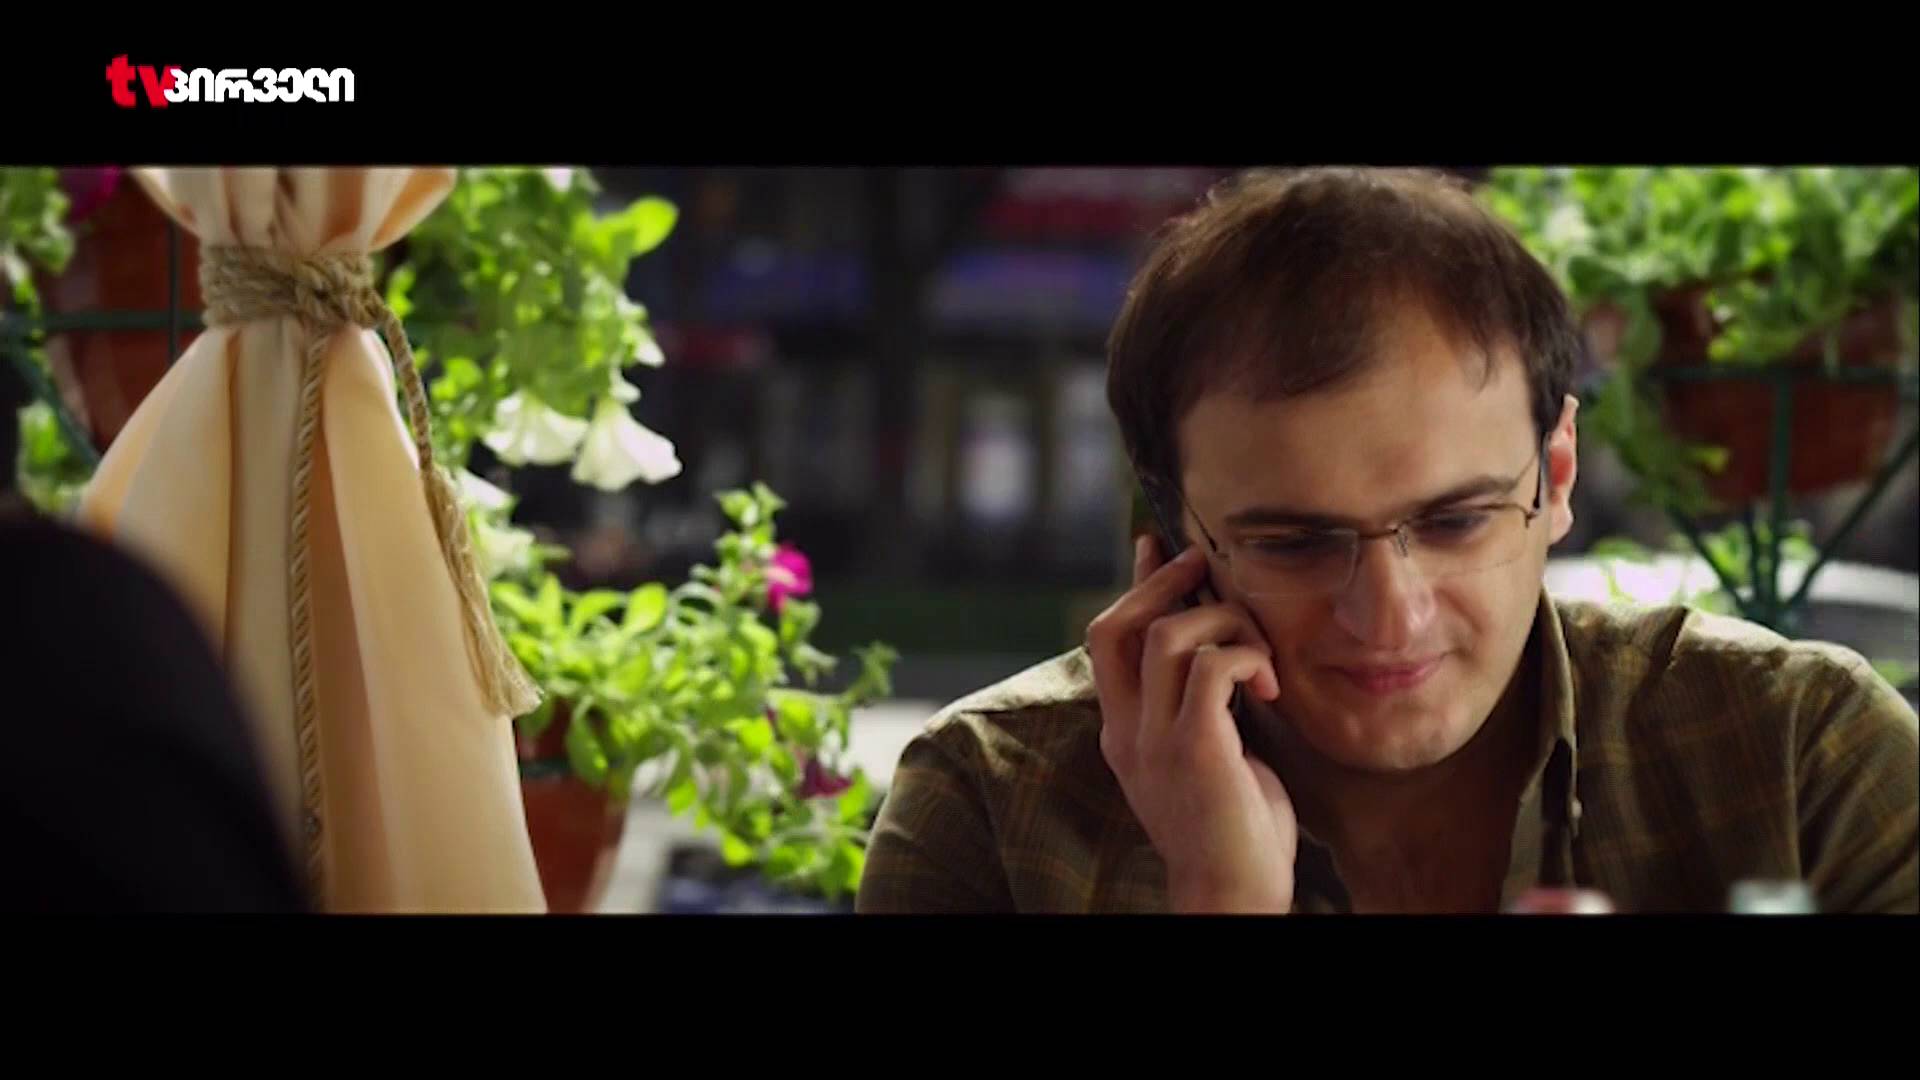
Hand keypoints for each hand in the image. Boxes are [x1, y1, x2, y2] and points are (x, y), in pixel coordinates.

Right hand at [1085, 535, 1298, 913]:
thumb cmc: (1233, 831)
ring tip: (1259, 648)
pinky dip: (1247, 658)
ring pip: (1170, 636)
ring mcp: (1154, 740)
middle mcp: (1126, 732)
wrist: (1232, 896)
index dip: (1133, 588)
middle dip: (1162, 583)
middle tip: (1203, 563)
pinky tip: (1272, 685)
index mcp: (1122, 734)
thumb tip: (1221, 653)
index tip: (1157, 548)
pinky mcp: (1194, 747)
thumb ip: (1201, 710)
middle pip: (1117, 626)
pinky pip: (1213, 667)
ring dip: (1222, 622)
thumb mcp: (1207, 759)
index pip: (1106, 641)